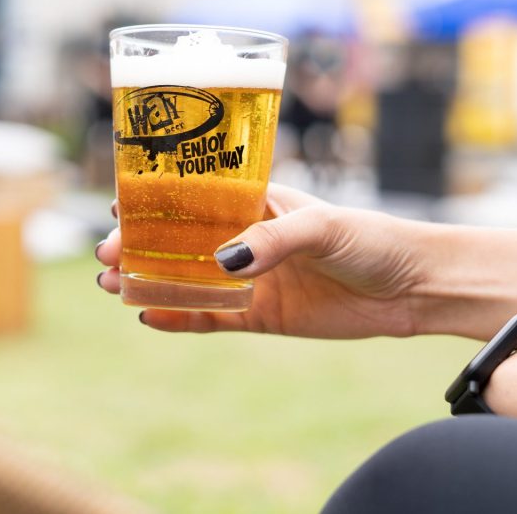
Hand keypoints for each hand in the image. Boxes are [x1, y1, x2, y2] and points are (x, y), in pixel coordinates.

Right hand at [96, 183, 431, 338]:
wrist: (411, 286)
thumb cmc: (372, 238)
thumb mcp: (325, 227)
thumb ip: (275, 239)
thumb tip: (224, 261)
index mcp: (256, 202)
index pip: (194, 198)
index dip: (154, 201)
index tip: (117, 204)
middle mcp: (246, 237)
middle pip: (180, 241)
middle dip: (140, 246)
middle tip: (105, 255)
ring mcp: (251, 277)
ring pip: (187, 280)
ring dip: (150, 281)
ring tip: (111, 285)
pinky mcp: (261, 315)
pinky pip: (210, 317)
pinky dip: (180, 318)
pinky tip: (148, 317)